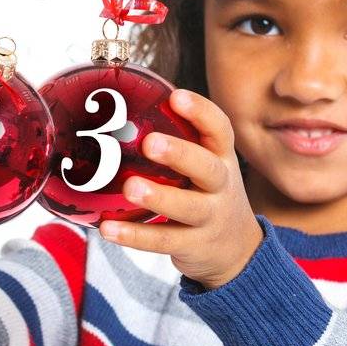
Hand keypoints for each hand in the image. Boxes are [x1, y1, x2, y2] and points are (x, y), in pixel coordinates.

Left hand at [99, 88, 263, 288]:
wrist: (238, 248)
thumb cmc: (209, 193)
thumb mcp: (206, 164)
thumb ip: (179, 141)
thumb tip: (122, 109)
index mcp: (221, 158)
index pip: (219, 129)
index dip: (200, 112)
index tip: (176, 97)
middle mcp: (221, 186)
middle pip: (207, 168)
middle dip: (179, 154)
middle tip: (150, 143)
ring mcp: (210, 218)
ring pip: (187, 208)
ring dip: (158, 198)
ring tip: (130, 188)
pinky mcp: (193, 245)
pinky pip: (164, 240)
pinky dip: (135, 236)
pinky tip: (108, 229)